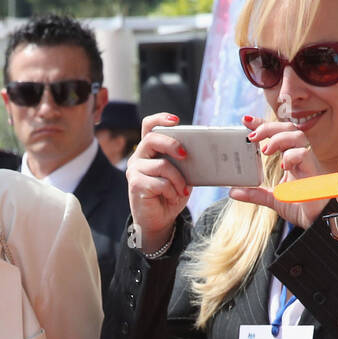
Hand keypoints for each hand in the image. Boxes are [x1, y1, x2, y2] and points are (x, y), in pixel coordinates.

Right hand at [126, 112, 190, 251]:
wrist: (159, 220)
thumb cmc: (170, 194)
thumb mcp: (181, 173)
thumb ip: (183, 160)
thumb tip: (202, 149)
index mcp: (149, 150)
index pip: (149, 125)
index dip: (160, 119)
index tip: (176, 120)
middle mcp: (138, 157)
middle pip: (152, 139)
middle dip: (172, 144)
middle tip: (186, 155)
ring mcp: (134, 170)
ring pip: (162, 165)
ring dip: (178, 179)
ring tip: (182, 189)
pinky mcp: (135, 185)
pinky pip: (160, 182)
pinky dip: (172, 190)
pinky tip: (175, 196)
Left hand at [226, 115, 328, 229]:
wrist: (318, 221)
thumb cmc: (301, 206)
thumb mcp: (272, 198)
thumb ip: (254, 193)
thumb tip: (233, 192)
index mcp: (290, 158)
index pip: (277, 135)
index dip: (263, 125)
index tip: (246, 121)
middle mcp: (300, 156)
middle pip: (288, 128)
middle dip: (269, 127)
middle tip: (252, 135)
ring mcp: (308, 162)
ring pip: (298, 136)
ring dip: (279, 138)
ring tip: (265, 149)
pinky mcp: (313, 170)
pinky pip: (304, 154)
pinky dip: (292, 156)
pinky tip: (283, 164)